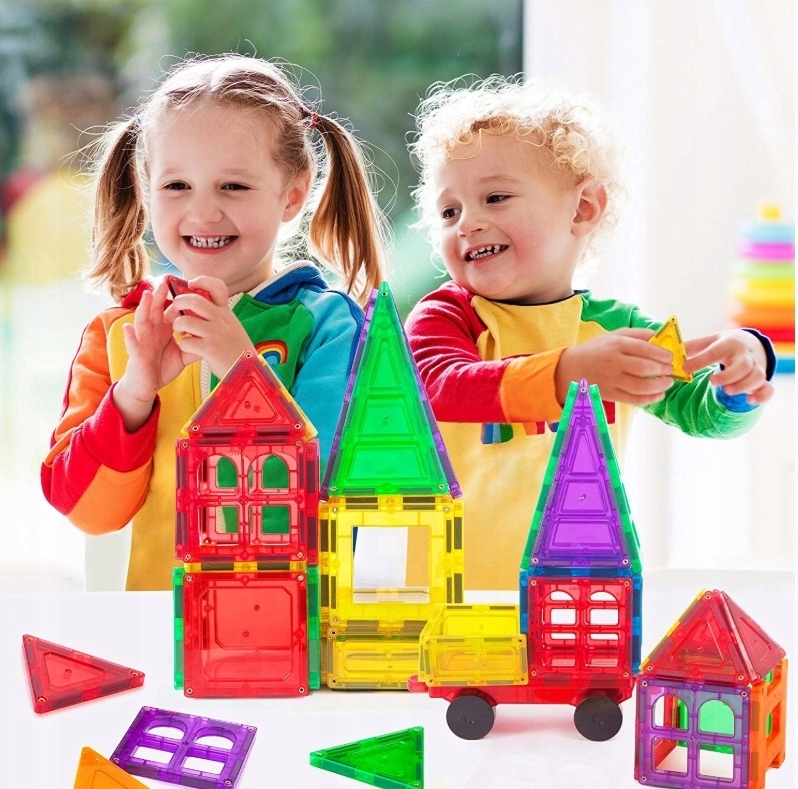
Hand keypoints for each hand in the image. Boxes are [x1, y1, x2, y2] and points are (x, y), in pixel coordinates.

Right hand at [114, 279, 194, 430]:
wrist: (148, 385)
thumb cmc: (163, 367)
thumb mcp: (183, 355)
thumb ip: (195, 346)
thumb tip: (212, 339)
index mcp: (163, 329)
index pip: (170, 310)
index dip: (176, 299)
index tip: (185, 286)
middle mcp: (152, 331)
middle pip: (156, 310)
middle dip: (160, 295)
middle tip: (165, 280)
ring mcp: (142, 340)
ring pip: (142, 321)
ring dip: (144, 308)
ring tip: (147, 295)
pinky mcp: (136, 353)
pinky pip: (132, 344)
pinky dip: (129, 336)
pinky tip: (128, 328)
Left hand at [164, 275, 254, 379]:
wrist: (247, 371)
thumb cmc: (236, 350)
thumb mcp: (231, 327)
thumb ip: (217, 316)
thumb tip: (197, 305)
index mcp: (226, 312)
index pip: (217, 287)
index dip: (201, 281)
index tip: (191, 284)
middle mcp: (221, 319)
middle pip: (192, 300)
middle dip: (178, 303)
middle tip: (176, 311)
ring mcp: (215, 334)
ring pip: (184, 321)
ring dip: (177, 326)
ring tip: (181, 333)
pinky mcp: (209, 349)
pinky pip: (186, 342)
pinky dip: (183, 345)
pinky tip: (189, 348)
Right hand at [555, 329, 674, 405]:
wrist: (571, 368)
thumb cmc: (597, 350)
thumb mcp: (615, 336)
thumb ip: (638, 335)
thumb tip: (661, 338)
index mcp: (616, 344)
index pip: (644, 348)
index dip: (662, 354)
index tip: (670, 357)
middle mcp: (614, 362)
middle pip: (644, 368)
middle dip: (663, 370)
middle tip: (670, 370)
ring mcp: (611, 380)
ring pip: (641, 386)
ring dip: (659, 386)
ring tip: (667, 383)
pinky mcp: (610, 394)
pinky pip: (633, 399)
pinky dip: (649, 399)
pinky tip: (658, 395)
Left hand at [683, 330, 772, 404]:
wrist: (749, 343)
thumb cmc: (724, 345)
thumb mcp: (709, 341)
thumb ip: (691, 347)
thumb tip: (670, 353)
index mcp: (729, 344)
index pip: (716, 351)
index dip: (701, 360)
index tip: (685, 368)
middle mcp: (745, 356)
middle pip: (743, 365)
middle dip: (729, 375)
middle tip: (712, 382)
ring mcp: (756, 368)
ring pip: (756, 377)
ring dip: (743, 385)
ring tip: (727, 392)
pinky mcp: (762, 381)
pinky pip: (768, 389)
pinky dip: (762, 395)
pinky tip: (750, 401)